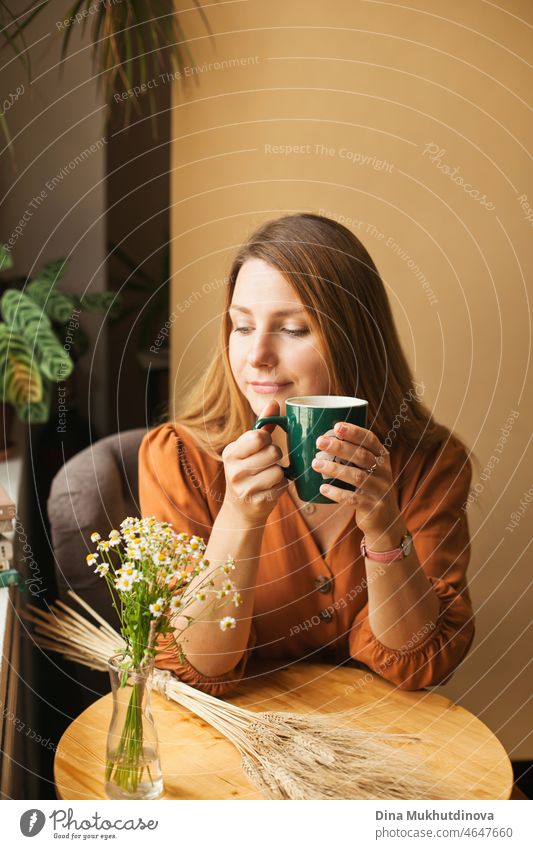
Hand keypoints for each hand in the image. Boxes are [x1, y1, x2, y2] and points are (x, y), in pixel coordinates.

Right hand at [221, 399, 288, 523]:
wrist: (241, 509)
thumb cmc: (248, 470)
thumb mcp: (250, 448)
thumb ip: (263, 425)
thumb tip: (273, 402)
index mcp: (230, 452)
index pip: (258, 436)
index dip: (267, 440)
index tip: (262, 446)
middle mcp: (234, 470)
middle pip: (273, 452)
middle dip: (276, 456)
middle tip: (267, 463)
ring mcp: (244, 488)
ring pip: (279, 470)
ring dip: (279, 472)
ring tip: (268, 476)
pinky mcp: (258, 501)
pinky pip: (282, 486)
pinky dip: (280, 486)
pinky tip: (269, 488)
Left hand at [311, 421, 401, 536]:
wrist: (385, 521)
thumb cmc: (370, 489)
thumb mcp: (370, 470)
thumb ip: (355, 456)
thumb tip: (325, 440)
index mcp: (382, 458)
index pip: (371, 440)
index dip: (355, 432)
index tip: (337, 426)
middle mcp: (383, 472)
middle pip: (362, 456)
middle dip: (340, 447)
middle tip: (320, 442)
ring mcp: (379, 490)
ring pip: (357, 476)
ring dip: (334, 468)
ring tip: (315, 464)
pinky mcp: (373, 507)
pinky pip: (353, 499)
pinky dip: (337, 493)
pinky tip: (323, 488)